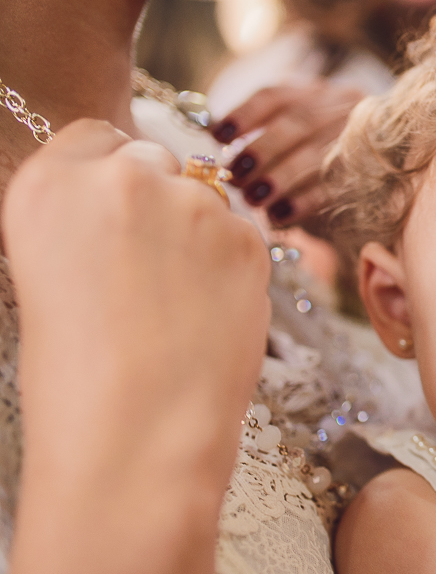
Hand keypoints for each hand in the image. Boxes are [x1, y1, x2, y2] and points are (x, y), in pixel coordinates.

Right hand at [0, 119, 271, 573]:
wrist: (136, 436)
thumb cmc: (77, 377)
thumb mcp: (49, 277)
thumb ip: (86, 220)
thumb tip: (131, 200)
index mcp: (49, 184)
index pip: (95, 136)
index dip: (110, 176)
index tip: (116, 216)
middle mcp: (122, 178)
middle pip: (154, 159)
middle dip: (158, 199)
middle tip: (149, 268)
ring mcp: (193, 204)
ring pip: (207, 197)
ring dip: (199, 233)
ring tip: (177, 305)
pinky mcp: (249, 239)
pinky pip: (244, 234)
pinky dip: (233, 264)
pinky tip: (209, 314)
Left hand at [212, 81, 364, 231]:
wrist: (385, 188)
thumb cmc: (327, 167)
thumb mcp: (301, 141)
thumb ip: (267, 135)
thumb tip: (215, 136)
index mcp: (323, 95)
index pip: (278, 96)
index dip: (245, 115)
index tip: (218, 136)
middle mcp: (348, 109)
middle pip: (299, 122)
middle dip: (261, 149)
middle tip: (233, 176)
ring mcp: (364, 140)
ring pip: (316, 153)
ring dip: (278, 177)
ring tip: (252, 198)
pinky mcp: (374, 176)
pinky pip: (334, 186)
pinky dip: (302, 201)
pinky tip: (279, 215)